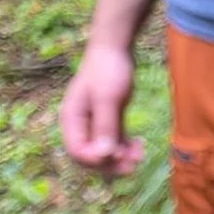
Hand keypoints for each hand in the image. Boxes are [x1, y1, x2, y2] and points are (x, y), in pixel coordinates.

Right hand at [59, 43, 145, 176]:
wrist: (115, 49)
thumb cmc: (108, 70)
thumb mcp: (107, 98)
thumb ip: (105, 126)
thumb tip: (103, 155)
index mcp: (72, 119)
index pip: (77, 151)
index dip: (96, 160)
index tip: (119, 157)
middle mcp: (80, 124)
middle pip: (90, 156)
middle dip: (111, 163)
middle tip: (134, 164)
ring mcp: (94, 123)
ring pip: (104, 151)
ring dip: (121, 157)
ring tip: (141, 153)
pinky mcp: (108, 120)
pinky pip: (114, 142)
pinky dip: (125, 147)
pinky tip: (140, 145)